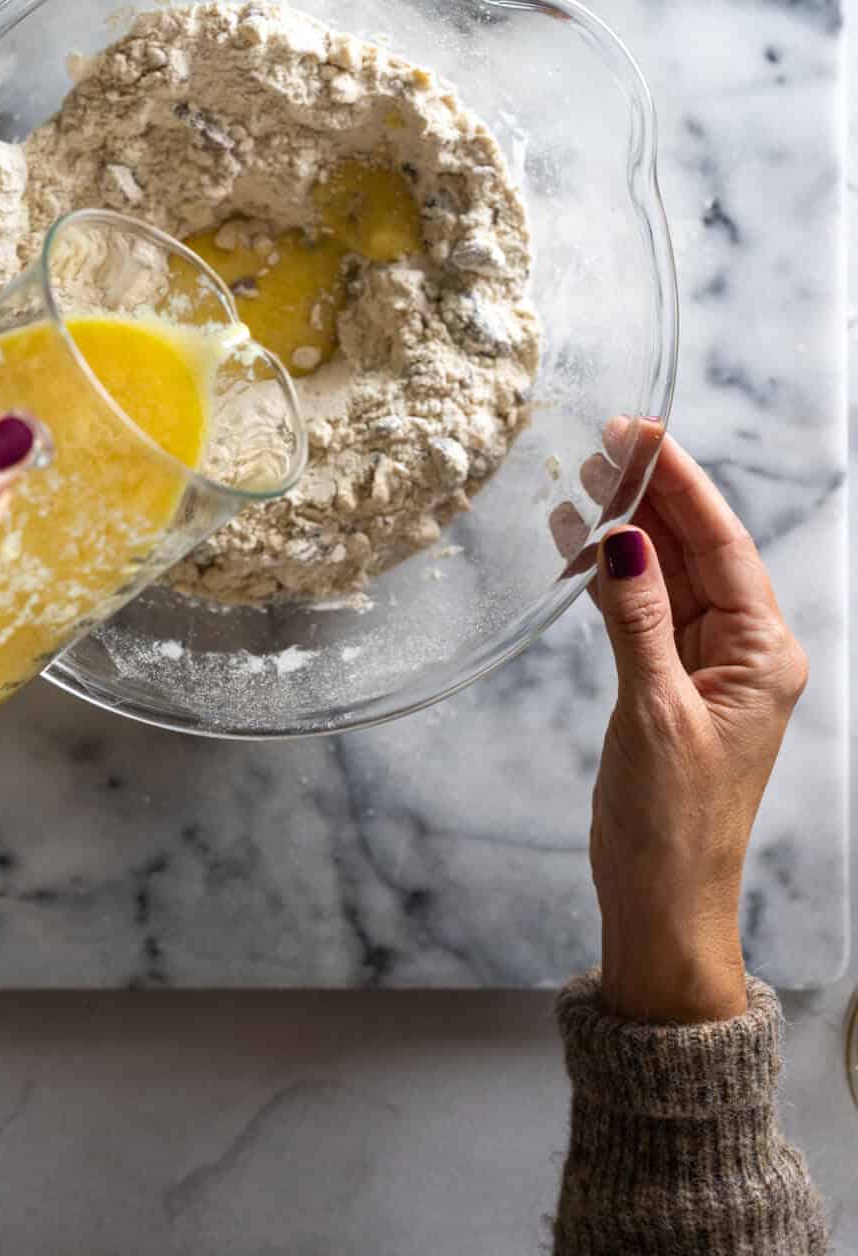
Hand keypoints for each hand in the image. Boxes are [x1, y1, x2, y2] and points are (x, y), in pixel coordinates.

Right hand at [587, 429, 806, 1023]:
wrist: (662, 903)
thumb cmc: (673, 825)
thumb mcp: (655, 714)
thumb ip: (638, 618)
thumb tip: (623, 538)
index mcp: (762, 654)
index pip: (723, 545)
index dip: (682, 484)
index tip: (645, 433)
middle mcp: (741, 651)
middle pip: (697, 549)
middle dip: (653, 493)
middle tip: (607, 437)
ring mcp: (702, 666)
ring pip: (664, 572)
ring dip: (627, 525)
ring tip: (586, 471)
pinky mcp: (664, 683)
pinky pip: (638, 609)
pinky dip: (607, 574)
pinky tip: (575, 539)